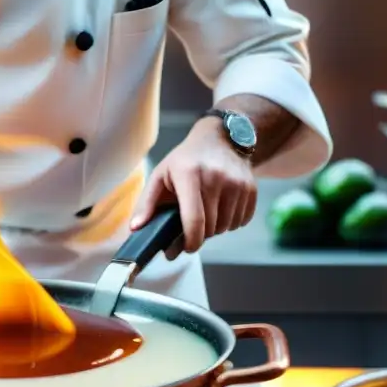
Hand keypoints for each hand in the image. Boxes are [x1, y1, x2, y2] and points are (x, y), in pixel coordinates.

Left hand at [130, 117, 256, 259]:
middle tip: (191, 225)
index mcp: (189, 175)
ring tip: (206, 212)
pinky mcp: (251, 188)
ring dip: (215, 228)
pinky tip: (221, 207)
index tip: (186, 248)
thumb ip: (147, 203)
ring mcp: (237, 183)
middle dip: (200, 234)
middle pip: (210, 228)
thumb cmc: (186, 160)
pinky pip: (241, 221)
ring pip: (226, 227)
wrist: (221, 139)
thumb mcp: (161, 175)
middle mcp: (216, 178)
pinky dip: (230, 222)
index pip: (194, 220)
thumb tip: (136, 228)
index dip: (190, 242)